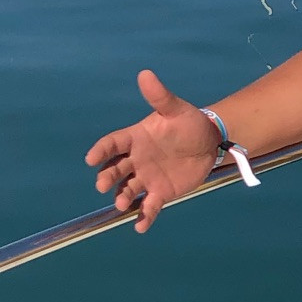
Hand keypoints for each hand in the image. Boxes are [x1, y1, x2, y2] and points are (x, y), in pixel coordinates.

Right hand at [84, 70, 221, 233]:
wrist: (210, 143)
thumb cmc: (189, 123)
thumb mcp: (176, 109)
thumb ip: (160, 96)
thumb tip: (145, 74)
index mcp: (135, 138)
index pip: (113, 144)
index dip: (101, 151)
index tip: (91, 159)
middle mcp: (136, 159)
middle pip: (115, 170)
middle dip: (108, 177)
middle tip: (103, 185)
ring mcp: (147, 177)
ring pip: (129, 189)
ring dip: (123, 197)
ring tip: (122, 204)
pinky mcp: (160, 192)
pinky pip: (149, 206)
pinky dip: (144, 217)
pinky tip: (140, 227)